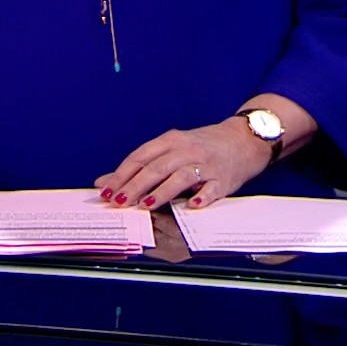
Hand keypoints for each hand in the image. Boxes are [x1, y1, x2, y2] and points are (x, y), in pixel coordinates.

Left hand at [94, 119, 269, 210]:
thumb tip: (104, 182)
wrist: (242, 139)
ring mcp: (206, 164)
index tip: (106, 191)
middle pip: (157, 167)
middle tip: (120, 202)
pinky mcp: (223, 178)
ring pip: (181, 176)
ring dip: (163, 191)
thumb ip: (140, 165)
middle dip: (136, 185)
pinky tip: (192, 206)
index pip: (140, 157)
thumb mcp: (169, 149)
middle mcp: (186, 150)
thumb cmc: (200, 147)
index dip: (122, 174)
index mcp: (170, 141)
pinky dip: (202, 197)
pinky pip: (212, 189)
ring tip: (147, 205)